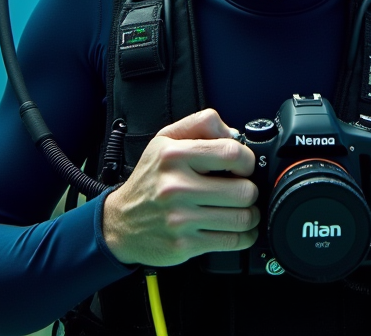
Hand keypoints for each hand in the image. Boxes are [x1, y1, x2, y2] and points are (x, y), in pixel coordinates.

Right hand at [102, 109, 259, 266]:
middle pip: (244, 190)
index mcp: (173, 155)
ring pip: (242, 218)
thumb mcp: (165, 140)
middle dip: (250, 191)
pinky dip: (244, 236)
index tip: (244, 167)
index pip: (232, 153)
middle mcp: (176, 186)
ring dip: (250, 215)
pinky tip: (238, 229)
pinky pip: (232, 241)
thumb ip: (200, 125)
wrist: (119, 222)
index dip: (247, 160)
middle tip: (242, 191)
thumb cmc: (149, 179)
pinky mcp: (185, 243)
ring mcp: (180, 218)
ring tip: (242, 210)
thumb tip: (234, 134)